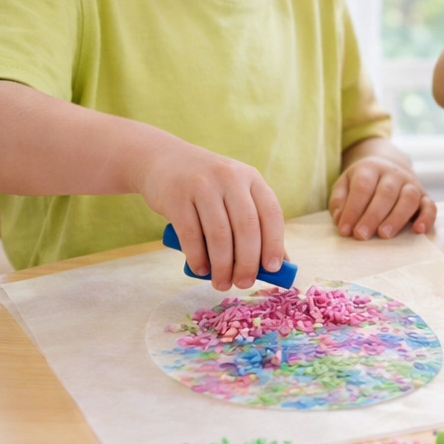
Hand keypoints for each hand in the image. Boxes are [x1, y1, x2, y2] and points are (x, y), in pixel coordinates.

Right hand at [136, 141, 285, 290]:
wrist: (163, 160)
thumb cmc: (208, 187)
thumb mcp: (236, 193)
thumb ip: (256, 223)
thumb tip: (280, 264)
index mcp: (251, 178)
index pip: (271, 212)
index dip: (275, 242)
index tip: (273, 268)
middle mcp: (230, 178)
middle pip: (246, 226)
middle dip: (247, 261)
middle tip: (244, 283)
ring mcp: (202, 185)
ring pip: (219, 233)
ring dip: (222, 265)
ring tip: (221, 282)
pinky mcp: (176, 197)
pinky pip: (190, 234)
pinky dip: (198, 257)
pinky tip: (201, 270)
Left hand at [330, 155, 435, 239]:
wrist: (388, 167)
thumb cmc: (363, 183)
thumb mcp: (344, 185)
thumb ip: (339, 201)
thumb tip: (341, 220)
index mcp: (371, 168)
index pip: (363, 187)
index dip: (353, 209)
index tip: (345, 230)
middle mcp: (393, 174)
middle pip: (386, 193)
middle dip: (373, 216)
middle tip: (361, 235)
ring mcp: (411, 184)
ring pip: (409, 198)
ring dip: (397, 218)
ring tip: (384, 235)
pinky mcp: (425, 196)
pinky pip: (430, 205)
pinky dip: (427, 218)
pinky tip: (418, 230)